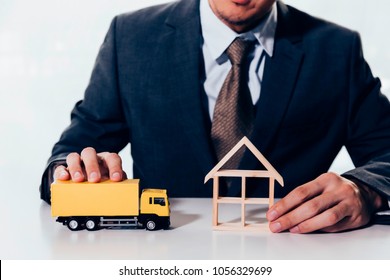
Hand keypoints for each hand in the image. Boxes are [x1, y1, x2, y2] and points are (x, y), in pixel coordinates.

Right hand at [53, 147, 126, 182]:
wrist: (86, 184)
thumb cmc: (103, 183)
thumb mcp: (111, 184)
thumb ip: (115, 186)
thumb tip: (120, 194)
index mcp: (105, 160)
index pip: (112, 158)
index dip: (115, 167)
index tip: (116, 178)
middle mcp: (91, 158)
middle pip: (90, 153)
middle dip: (92, 166)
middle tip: (95, 179)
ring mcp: (77, 162)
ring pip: (73, 157)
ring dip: (76, 168)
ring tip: (78, 180)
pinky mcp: (64, 169)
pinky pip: (60, 167)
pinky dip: (61, 172)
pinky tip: (63, 178)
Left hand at [266, 172, 386, 232]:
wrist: (365, 194)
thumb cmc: (335, 192)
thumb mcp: (321, 187)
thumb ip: (304, 198)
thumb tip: (280, 212)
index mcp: (325, 179)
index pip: (300, 192)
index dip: (284, 204)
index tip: (272, 214)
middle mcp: (338, 189)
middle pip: (310, 205)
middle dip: (290, 217)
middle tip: (276, 226)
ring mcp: (349, 202)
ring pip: (325, 216)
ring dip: (305, 225)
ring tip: (291, 230)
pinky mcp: (356, 216)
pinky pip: (335, 225)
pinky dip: (320, 228)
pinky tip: (308, 230)